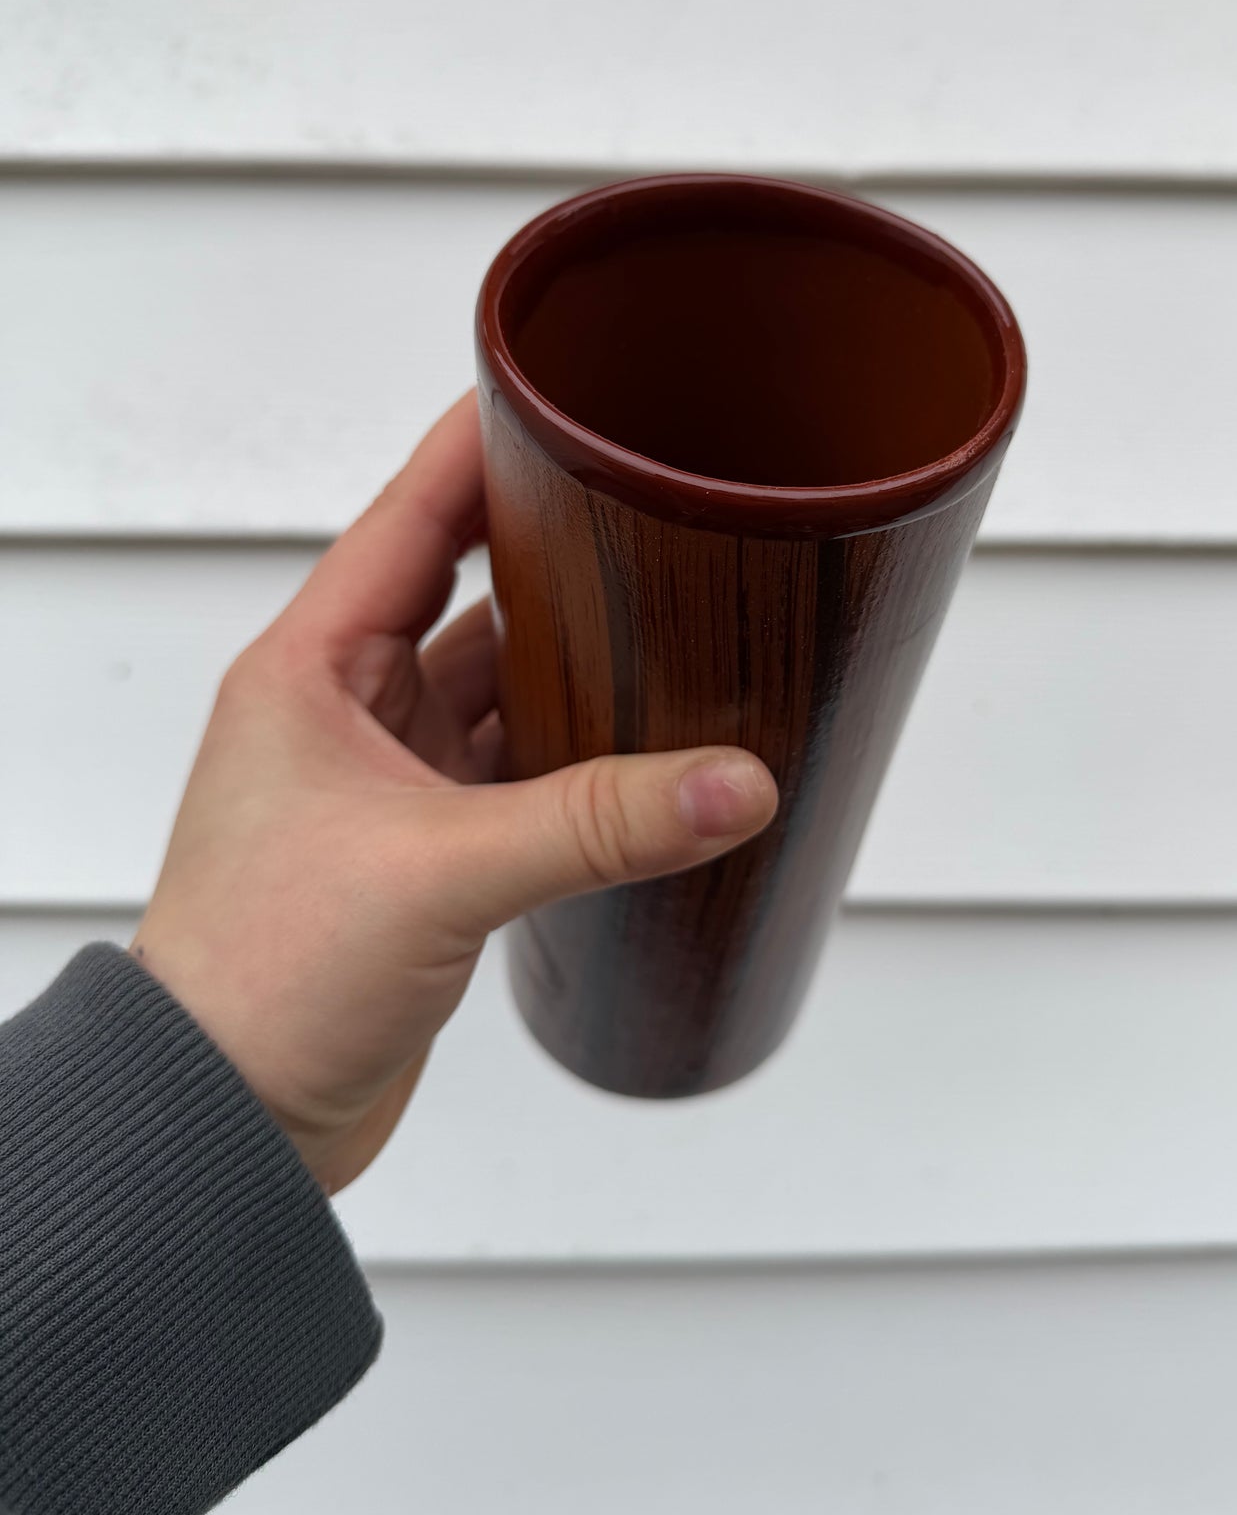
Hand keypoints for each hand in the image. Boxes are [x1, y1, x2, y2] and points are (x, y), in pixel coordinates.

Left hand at [131, 397, 777, 1193]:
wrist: (223, 1123)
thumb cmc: (260, 978)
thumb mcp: (442, 873)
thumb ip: (600, 822)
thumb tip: (736, 781)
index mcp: (313, 668)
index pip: (412, 516)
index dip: (485, 445)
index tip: (568, 391)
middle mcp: (347, 707)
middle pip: (470, 590)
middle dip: (559, 554)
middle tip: (657, 507)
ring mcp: (388, 779)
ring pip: (503, 687)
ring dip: (577, 668)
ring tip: (677, 621)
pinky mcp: (425, 849)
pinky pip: (518, 772)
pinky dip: (578, 759)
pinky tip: (647, 747)